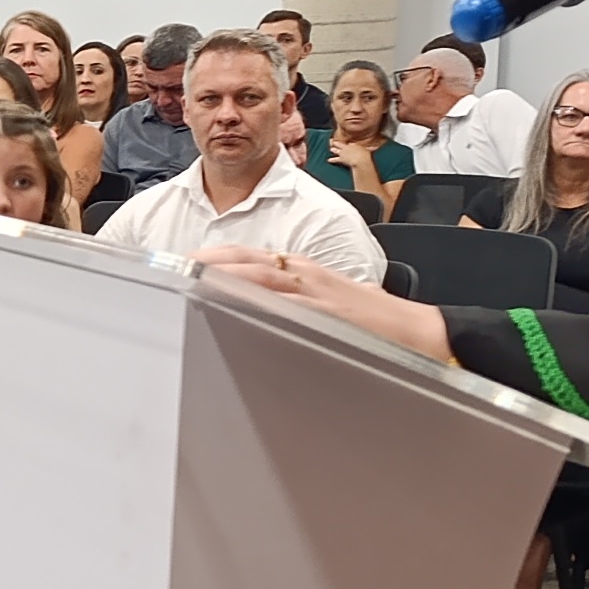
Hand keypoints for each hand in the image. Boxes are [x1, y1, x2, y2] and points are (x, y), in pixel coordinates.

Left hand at [199, 245, 450, 364]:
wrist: (417, 331)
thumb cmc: (368, 320)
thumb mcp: (320, 301)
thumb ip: (285, 301)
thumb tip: (246, 309)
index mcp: (299, 270)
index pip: (245, 257)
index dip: (210, 258)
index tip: (178, 264)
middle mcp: (303, 274)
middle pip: (244, 261)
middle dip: (206, 264)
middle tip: (172, 269)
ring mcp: (315, 291)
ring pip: (262, 276)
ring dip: (225, 276)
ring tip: (190, 280)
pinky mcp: (328, 311)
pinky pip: (289, 304)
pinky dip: (263, 301)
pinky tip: (237, 304)